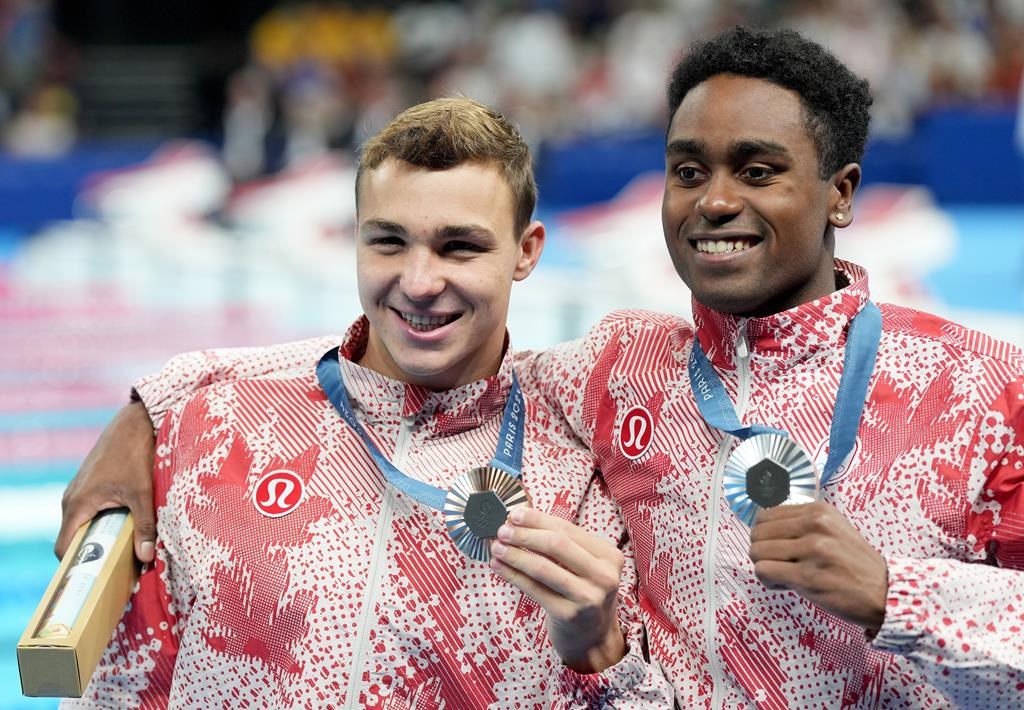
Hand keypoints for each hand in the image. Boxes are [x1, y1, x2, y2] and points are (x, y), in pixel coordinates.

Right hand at [55, 401, 156, 562]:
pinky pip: (91, 510)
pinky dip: (105, 520)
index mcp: (77, 504)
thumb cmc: (135, 454)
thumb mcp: (143, 493)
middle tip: (120, 568)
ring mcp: (79, 490)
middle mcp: (72, 499)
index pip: (65, 548)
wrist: (135, 422)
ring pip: (85, 523)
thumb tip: (146, 558)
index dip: (77, 565)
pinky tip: (128, 524)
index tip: (97, 577)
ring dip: (103, 536)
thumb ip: (144, 526)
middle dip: (95, 553)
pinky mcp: (90, 483)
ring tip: (127, 548)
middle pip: (76, 538)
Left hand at [489, 507, 625, 673]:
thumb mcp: (585, 566)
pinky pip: (535, 589)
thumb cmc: (583, 593)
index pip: (568, 529)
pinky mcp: (569, 615)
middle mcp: (604, 575)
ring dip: (515, 554)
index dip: (538, 520)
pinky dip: (513, 575)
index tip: (514, 514)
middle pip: (557, 545)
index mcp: (609, 555)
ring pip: (543, 567)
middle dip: (525, 535)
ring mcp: (588, 597)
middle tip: (502, 530)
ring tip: (496, 547)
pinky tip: (499, 567)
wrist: (594, 638)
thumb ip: (562, 544)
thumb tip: (520, 519)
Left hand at [749, 502, 887, 631]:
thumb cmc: (855, 564)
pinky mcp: (808, 576)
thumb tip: (762, 525)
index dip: (765, 534)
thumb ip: (802, 523)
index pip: (766, 514)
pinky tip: (785, 585)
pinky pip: (764, 571)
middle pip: (758, 533)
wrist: (885, 592)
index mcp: (819, 511)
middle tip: (778, 563)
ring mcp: (812, 550)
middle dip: (761, 551)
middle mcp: (815, 526)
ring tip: (783, 575)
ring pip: (757, 552)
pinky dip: (768, 580)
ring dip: (764, 567)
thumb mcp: (833, 529)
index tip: (778, 547)